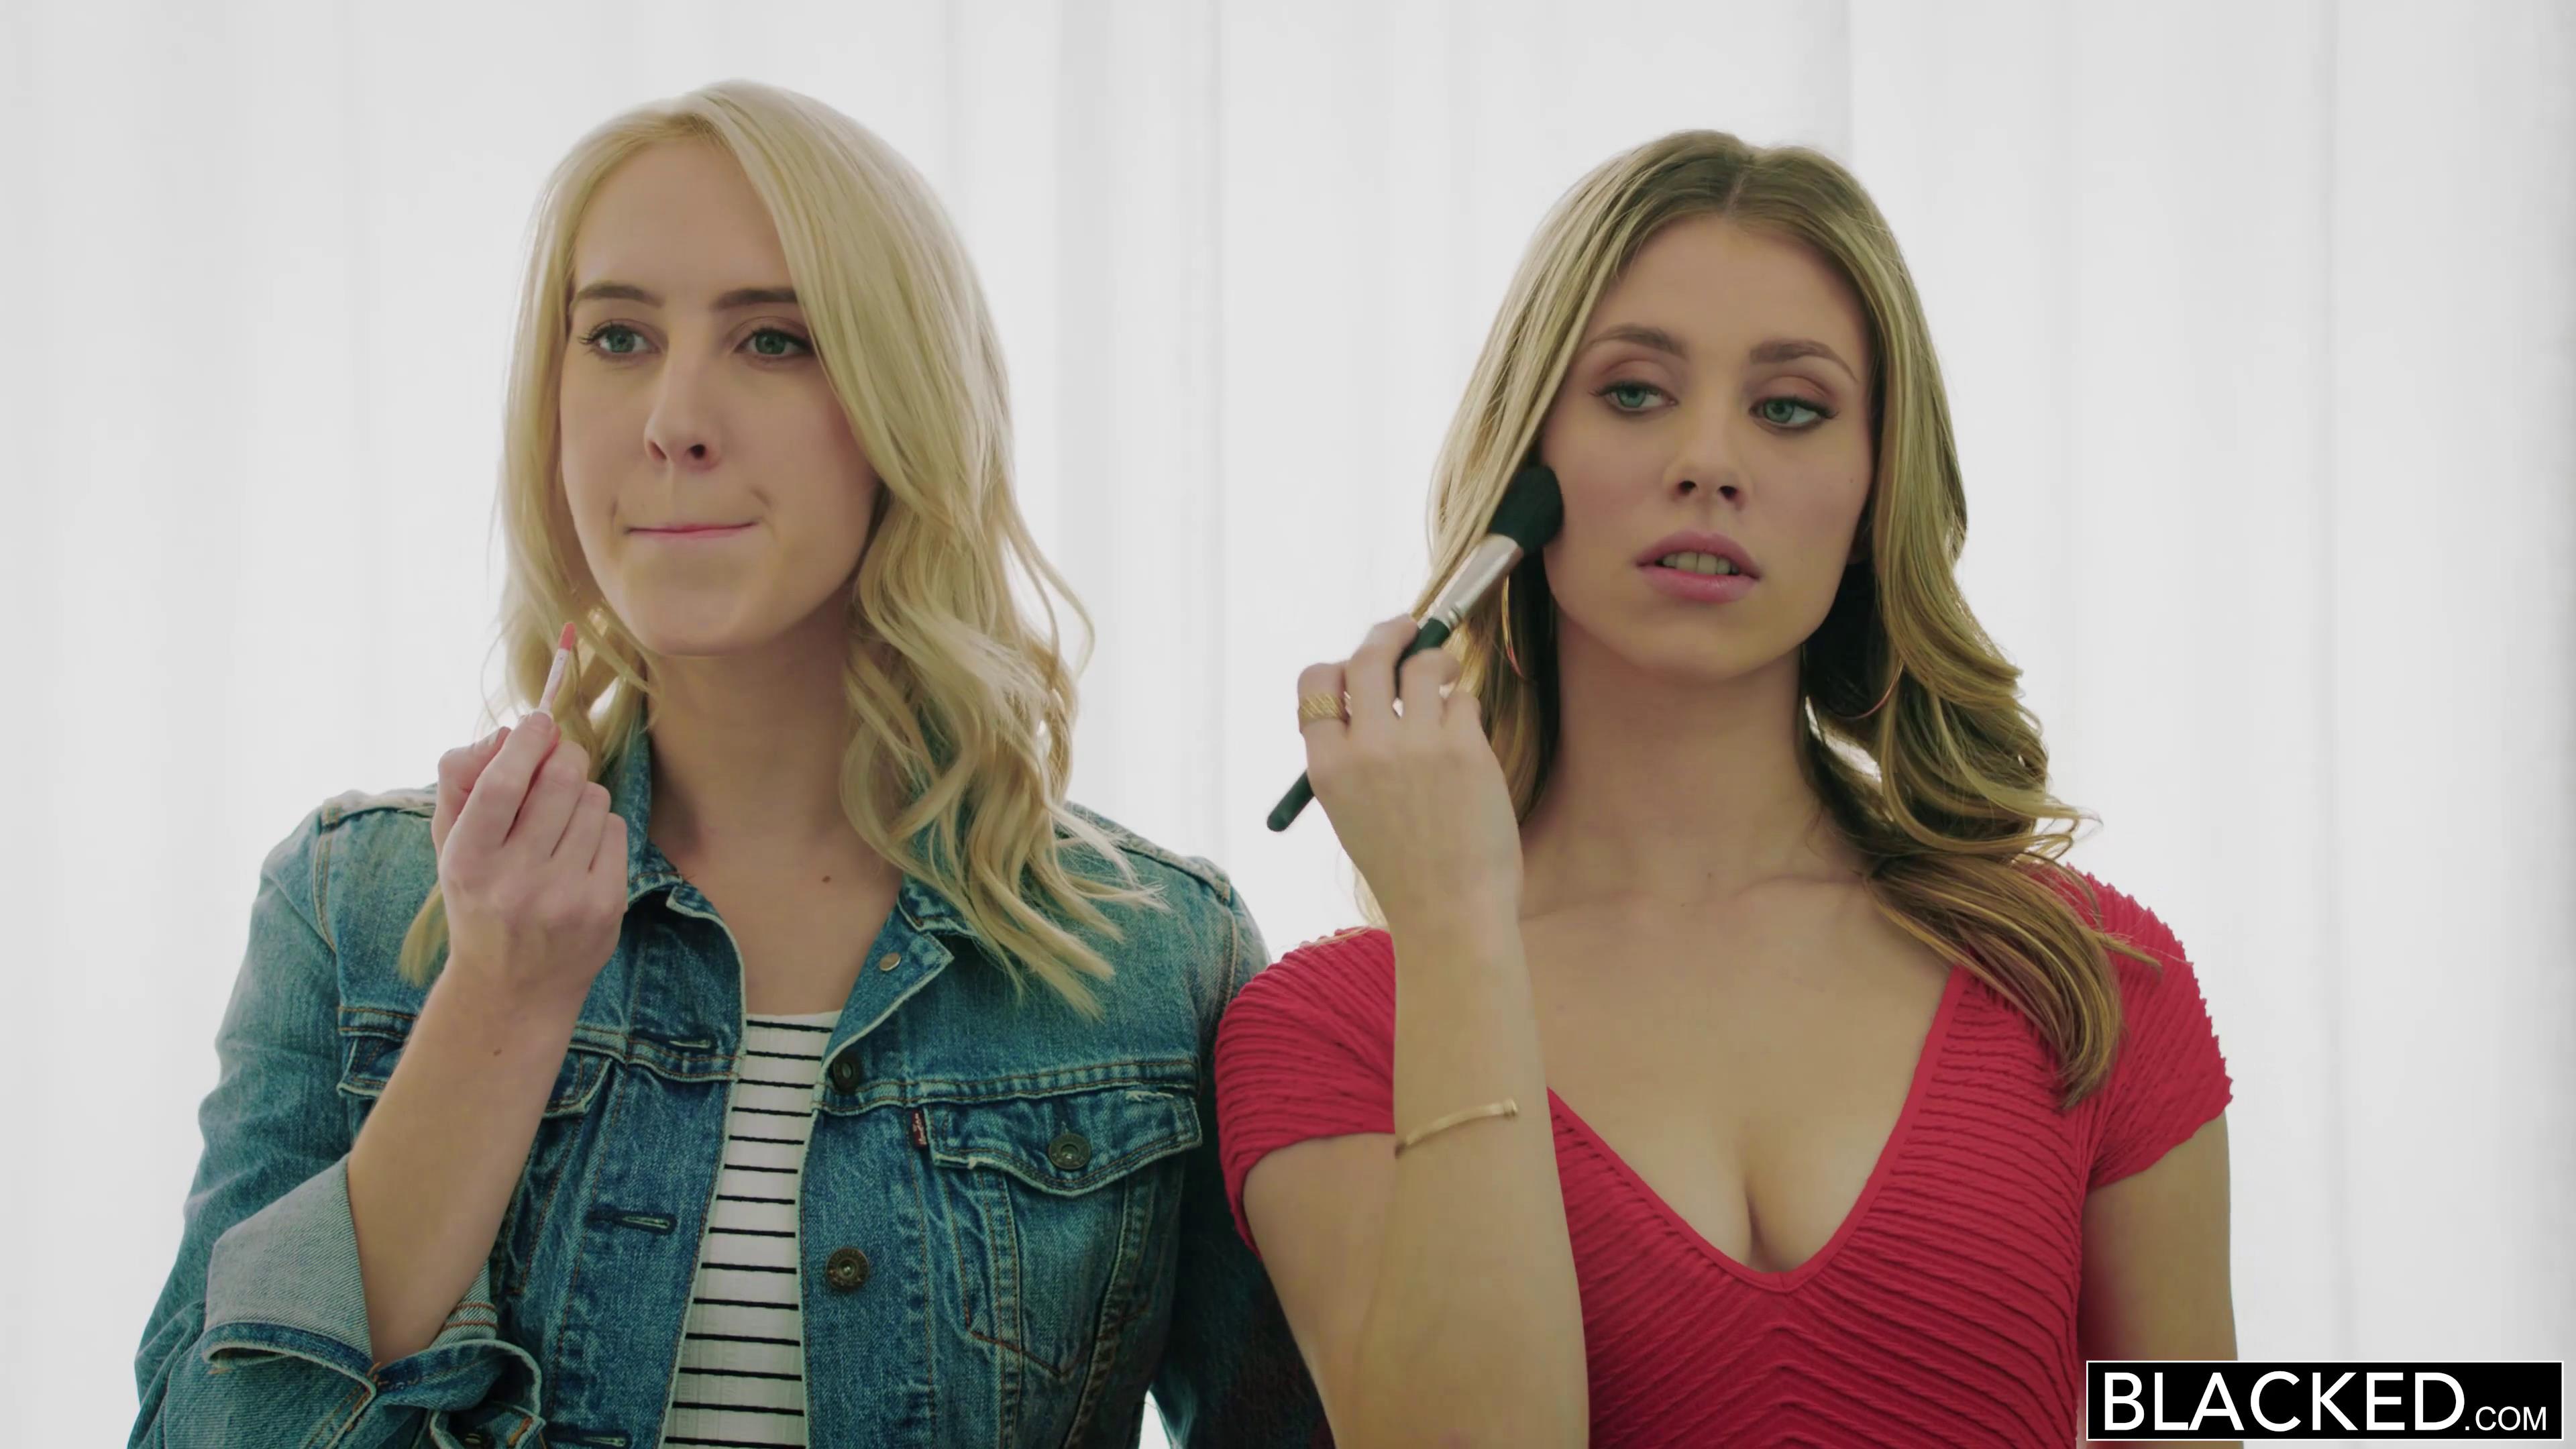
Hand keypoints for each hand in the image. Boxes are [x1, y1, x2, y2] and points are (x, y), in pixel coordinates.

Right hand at [432, 711, 626, 1007]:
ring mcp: (565, 896)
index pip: (502, 785)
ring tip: (559, 823)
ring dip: (580, 795)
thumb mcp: (450, 847)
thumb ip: (463, 783)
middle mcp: (516, 881)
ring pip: (593, 800)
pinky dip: (599, 828)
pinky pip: (614, 830)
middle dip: (563, 757)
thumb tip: (507, 733)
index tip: (538, 721)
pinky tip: (578, 853)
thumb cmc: (479, 899)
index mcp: (468, 862)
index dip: (526, 743)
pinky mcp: (605, 905)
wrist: (512, 987)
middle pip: (560, 780)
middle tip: (557, 758)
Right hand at [1297, 615, 1523, 931]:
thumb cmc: (1404, 865)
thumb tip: (1376, 685)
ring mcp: (1416, 745)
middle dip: (1389, 633)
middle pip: (1368, 658)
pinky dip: (1465, 707)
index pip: (1315, 683)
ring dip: (1437, 661)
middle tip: (1408, 627)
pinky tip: (1466, 735)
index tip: (1361, 660)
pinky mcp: (1464, 748)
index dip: (1338, 665)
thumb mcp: (1352, 810)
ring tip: (1448, 674)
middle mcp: (1365, 748)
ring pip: (1423, 667)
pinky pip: (1463, 700)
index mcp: (1326, 766)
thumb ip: (1353, 752)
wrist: (1449, 912)